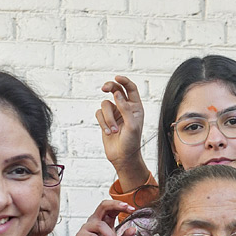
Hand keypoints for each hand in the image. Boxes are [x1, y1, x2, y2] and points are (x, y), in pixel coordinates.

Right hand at [73, 198, 133, 235]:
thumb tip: (134, 229)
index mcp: (105, 220)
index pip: (111, 207)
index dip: (121, 205)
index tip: (133, 209)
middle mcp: (95, 221)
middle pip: (103, 206)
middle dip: (115, 205)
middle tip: (127, 208)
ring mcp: (86, 228)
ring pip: (100, 225)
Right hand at [97, 75, 149, 192]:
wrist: (123, 157)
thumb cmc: (132, 142)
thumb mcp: (132, 125)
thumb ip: (125, 108)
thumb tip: (117, 93)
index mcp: (136, 107)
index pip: (131, 89)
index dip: (124, 81)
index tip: (117, 77)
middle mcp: (125, 108)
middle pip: (116, 89)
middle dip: (110, 87)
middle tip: (104, 88)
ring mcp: (114, 113)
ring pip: (105, 104)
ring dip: (108, 118)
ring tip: (114, 130)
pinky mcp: (105, 120)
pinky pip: (99, 114)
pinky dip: (103, 123)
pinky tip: (109, 133)